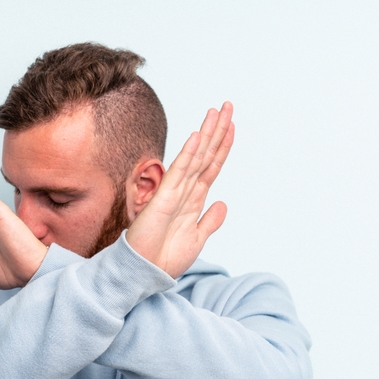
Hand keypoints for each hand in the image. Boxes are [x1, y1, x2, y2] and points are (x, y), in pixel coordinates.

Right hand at [124, 102, 234, 278]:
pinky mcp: (163, 199)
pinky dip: (188, 154)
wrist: (146, 273)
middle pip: (205, 155)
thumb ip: (209, 221)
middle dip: (217, 130)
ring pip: (194, 157)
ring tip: (216, 111)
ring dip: (206, 134)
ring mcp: (174, 192)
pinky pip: (179, 172)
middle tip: (228, 105)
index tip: (232, 126)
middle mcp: (185, 191)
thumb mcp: (196, 239)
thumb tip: (223, 204)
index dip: (222, 146)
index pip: (211, 166)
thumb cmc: (164, 259)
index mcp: (193, 200)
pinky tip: (196, 137)